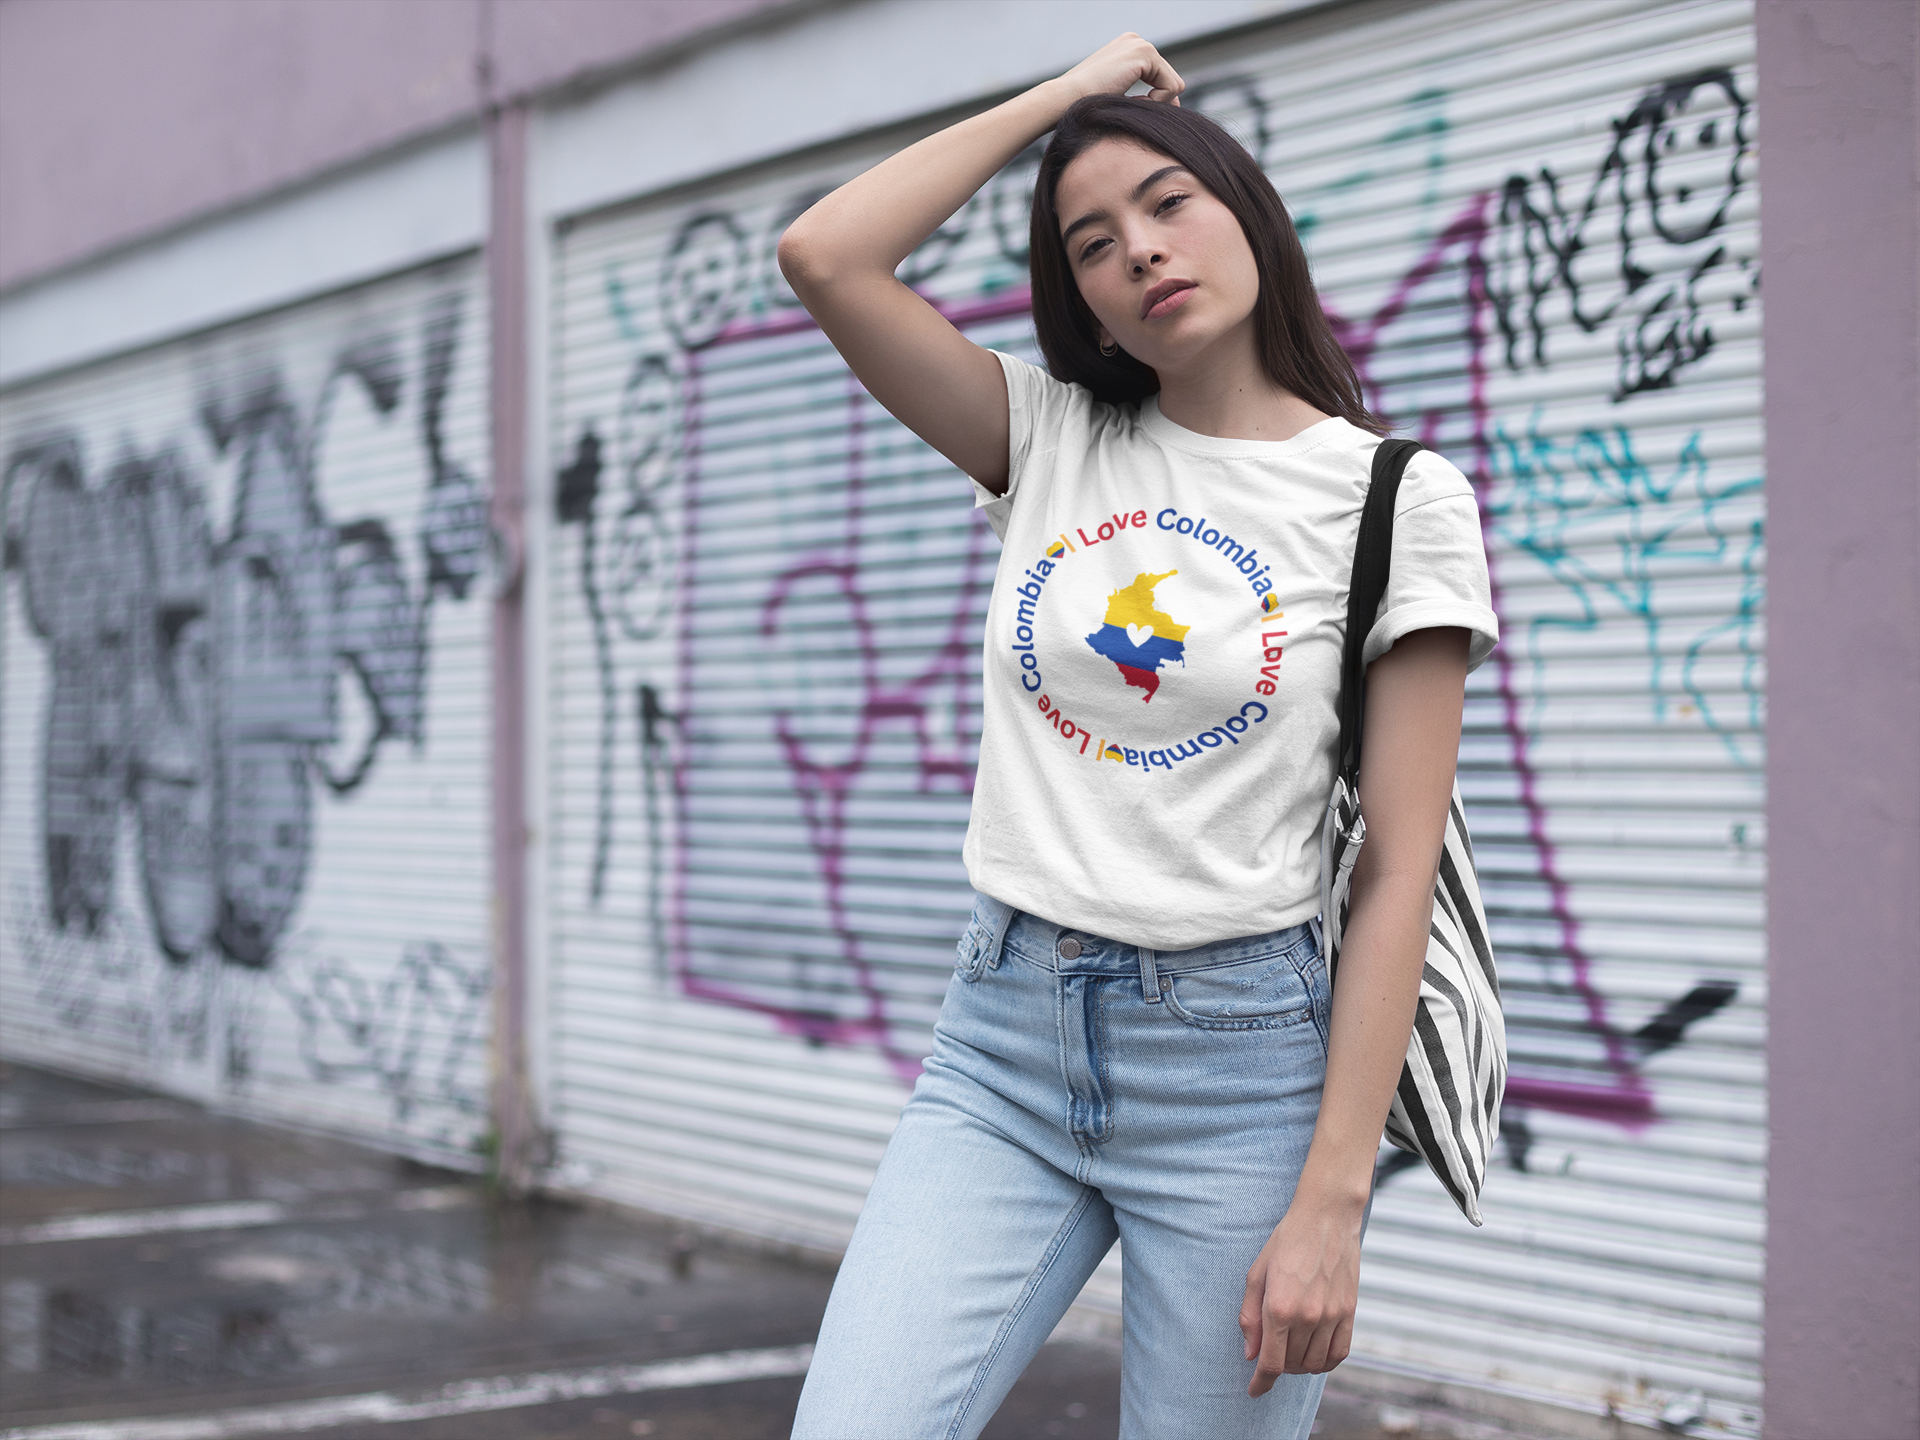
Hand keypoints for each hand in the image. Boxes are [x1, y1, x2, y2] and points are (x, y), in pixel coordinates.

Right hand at [1055, 33, 1185, 106]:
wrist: (1065, 100)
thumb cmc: (1085, 107)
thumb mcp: (1120, 100)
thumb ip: (1146, 98)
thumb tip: (1177, 105)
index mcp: (1128, 49)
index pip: (1160, 79)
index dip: (1153, 102)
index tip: (1129, 108)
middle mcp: (1136, 41)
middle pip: (1170, 81)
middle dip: (1156, 103)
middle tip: (1130, 108)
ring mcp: (1141, 44)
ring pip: (1174, 85)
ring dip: (1155, 104)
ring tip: (1129, 104)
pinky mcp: (1144, 53)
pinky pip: (1172, 87)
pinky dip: (1157, 102)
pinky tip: (1133, 101)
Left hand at [1238, 1191, 1363, 1394]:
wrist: (1326, 1218)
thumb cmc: (1286, 1242)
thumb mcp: (1256, 1274)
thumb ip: (1250, 1316)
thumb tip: (1250, 1354)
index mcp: (1279, 1307)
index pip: (1270, 1363)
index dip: (1260, 1383)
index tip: (1254, 1391)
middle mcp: (1307, 1316)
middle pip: (1290, 1365)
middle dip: (1276, 1365)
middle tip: (1270, 1349)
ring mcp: (1332, 1316)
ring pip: (1314, 1364)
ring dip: (1298, 1364)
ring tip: (1290, 1347)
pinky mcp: (1350, 1312)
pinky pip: (1339, 1354)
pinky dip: (1324, 1361)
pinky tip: (1313, 1352)